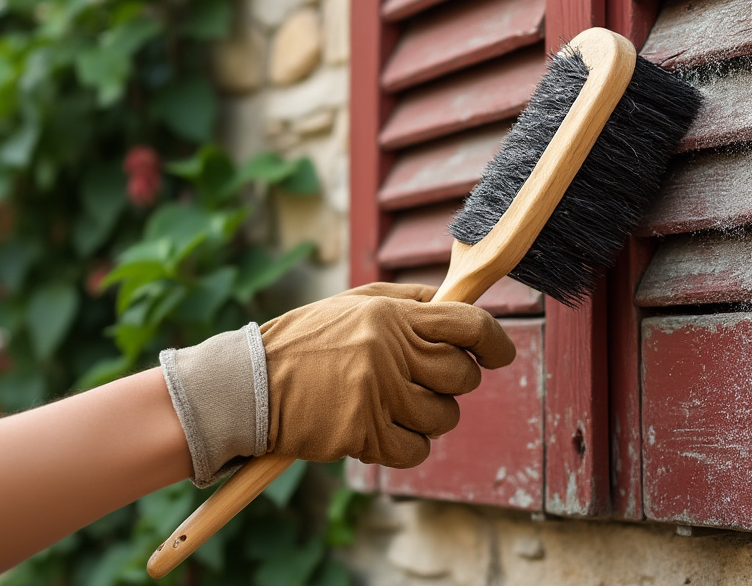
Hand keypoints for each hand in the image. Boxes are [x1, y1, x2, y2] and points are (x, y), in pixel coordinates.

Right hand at [261, 282, 513, 467]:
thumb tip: (459, 303)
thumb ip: (409, 301)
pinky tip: (378, 430)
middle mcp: (388, 350)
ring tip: (393, 406)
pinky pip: (416, 449)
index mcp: (390, 314)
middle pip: (463, 375)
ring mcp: (377, 393)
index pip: (468, 323)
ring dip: (428, 417)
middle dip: (453, 383)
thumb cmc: (306, 343)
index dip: (495, 340)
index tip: (500, 354)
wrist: (251, 385)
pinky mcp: (363, 433)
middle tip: (422, 382)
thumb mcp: (355, 303)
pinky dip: (405, 446)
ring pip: (443, 416)